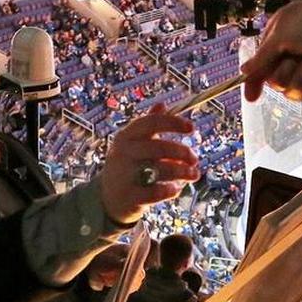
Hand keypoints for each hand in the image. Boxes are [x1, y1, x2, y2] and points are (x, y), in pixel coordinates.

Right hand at [98, 104, 198, 224]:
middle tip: (195, 159)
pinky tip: (175, 189)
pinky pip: (155, 192)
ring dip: (182, 172)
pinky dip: (170, 190)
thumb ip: (148, 125)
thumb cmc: (128, 165)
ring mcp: (125, 175)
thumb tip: (162, 104)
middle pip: (159, 147)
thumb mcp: (133, 143)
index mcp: (126, 136)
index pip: (151, 123)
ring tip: (194, 175)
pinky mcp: (129, 196)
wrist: (107, 197)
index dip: (173, 123)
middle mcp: (124, 153)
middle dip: (182, 152)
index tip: (192, 128)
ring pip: (160, 170)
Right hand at [241, 0, 301, 103]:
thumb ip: (261, 59)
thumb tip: (243, 72)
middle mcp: (290, 57)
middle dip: (287, 73)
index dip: (256, 83)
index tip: (253, 98)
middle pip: (277, 85)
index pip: (260, 70)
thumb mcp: (281, 36)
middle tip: (297, 57)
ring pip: (295, 93)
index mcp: (275, 43)